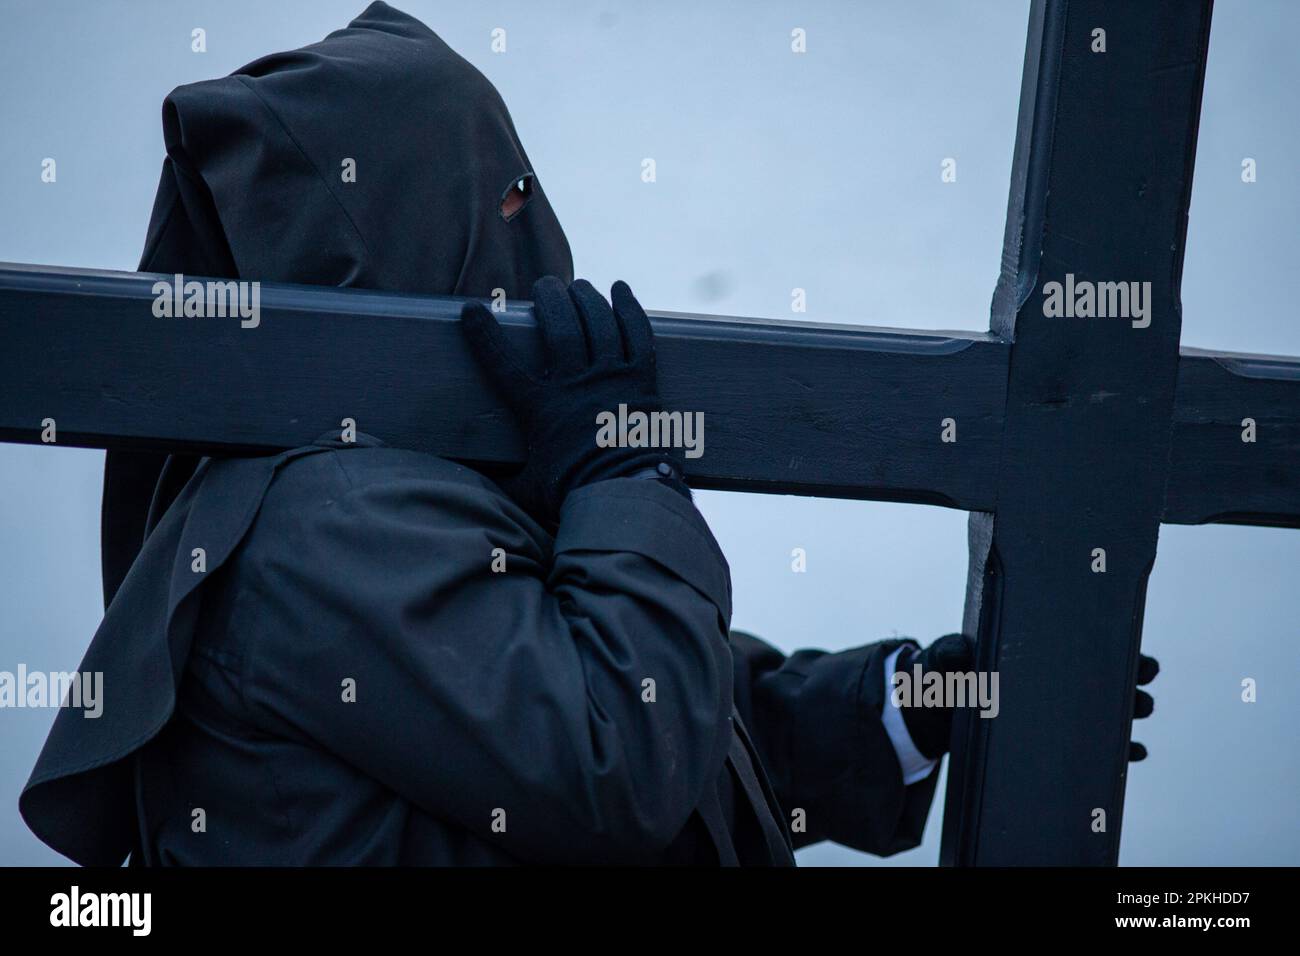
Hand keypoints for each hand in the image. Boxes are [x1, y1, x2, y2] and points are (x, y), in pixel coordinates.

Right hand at [461, 277, 684, 524]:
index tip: (472, 309)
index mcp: (541, 409)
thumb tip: (471, 483)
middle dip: (550, 299)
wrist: (626, 496)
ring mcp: (611, 380)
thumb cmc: (573, 494)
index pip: (504, 363)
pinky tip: (621, 289)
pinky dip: (630, 309)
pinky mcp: (642, 381)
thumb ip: (501, 481)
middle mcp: (575, 386)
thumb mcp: (527, 489)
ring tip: (577, 287)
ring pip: (597, 324)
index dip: (485, 334)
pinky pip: (638, 335)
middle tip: (545, 285)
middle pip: (560, 328)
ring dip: (586, 299)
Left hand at [895, 635, 1158, 761]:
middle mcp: (1049, 682)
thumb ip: (948, 654)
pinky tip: (1134, 752)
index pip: (1081, 649)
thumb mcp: (941, 662)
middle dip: (1130, 686)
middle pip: (1101, 681)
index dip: (1116, 652)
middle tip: (1142, 696)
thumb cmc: (941, 678)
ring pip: (1102, 713)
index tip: (1143, 663)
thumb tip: (960, 652)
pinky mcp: (1045, 741)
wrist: (929, 714)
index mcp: (1032, 654)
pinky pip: (1087, 746)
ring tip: (1138, 717)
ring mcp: (1050, 712)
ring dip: (1127, 716)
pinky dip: (1114, 749)